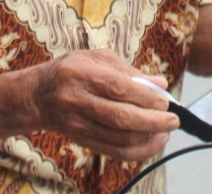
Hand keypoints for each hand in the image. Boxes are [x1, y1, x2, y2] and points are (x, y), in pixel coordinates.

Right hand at [32, 49, 178, 161]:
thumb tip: (160, 84)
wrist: (39, 96)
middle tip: (173, 119)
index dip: (145, 97)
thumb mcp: (96, 58)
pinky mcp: (82, 140)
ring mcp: (78, 124)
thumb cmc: (72, 71)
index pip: (118, 88)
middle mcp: (77, 101)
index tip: (165, 101)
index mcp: (80, 74)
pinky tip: (153, 141)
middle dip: (153, 121)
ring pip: (119, 138)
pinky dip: (138, 150)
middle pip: (120, 117)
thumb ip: (129, 71)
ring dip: (148, 137)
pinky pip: (114, 152)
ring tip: (166, 129)